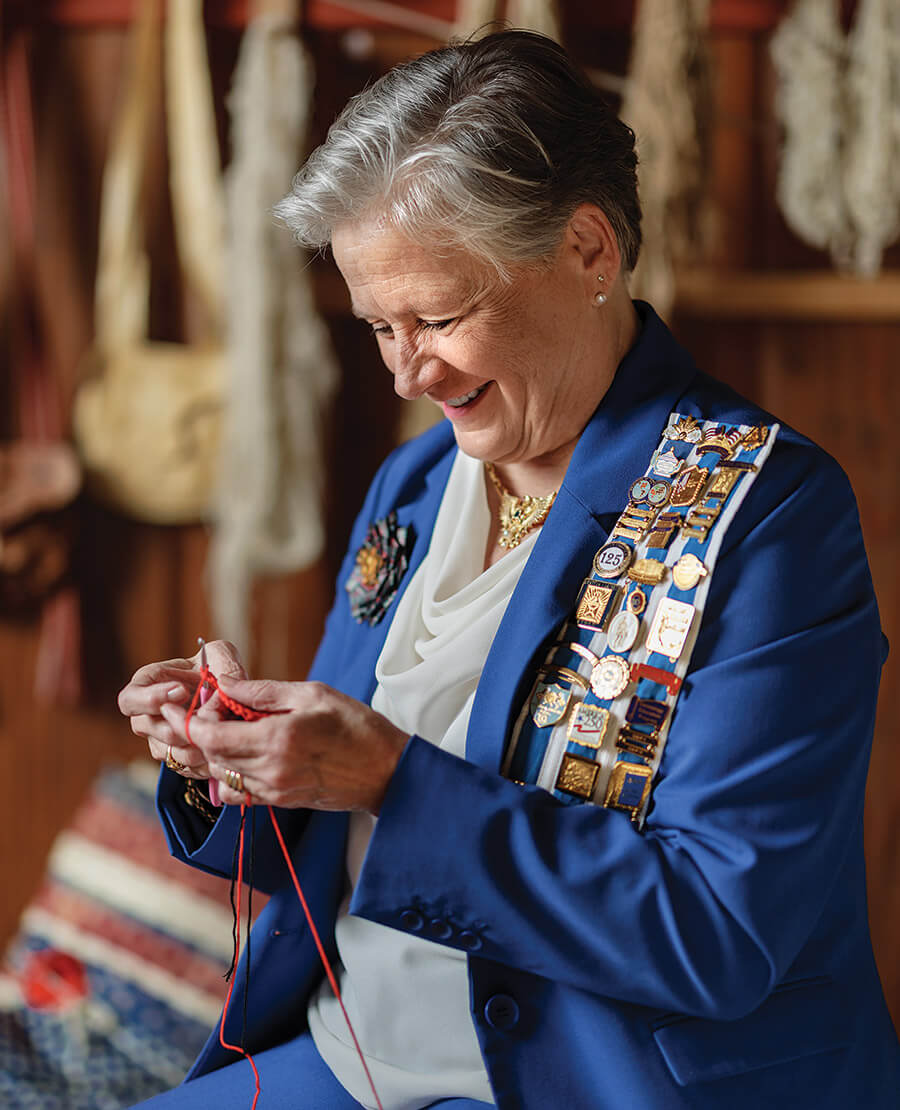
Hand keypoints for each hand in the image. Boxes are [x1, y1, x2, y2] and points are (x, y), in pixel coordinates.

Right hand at [117, 640, 247, 778]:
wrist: (231, 696)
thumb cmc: (218, 668)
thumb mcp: (221, 655)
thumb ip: (219, 664)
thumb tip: (216, 691)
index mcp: (148, 684)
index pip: (130, 698)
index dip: (151, 697)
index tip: (182, 690)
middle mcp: (147, 714)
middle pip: (143, 727)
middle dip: (174, 724)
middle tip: (202, 717)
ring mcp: (159, 739)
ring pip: (166, 750)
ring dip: (192, 744)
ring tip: (218, 731)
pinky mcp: (178, 757)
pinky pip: (184, 766)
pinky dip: (203, 760)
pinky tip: (220, 747)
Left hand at [159, 676, 409, 814]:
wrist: (387, 772)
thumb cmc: (357, 727)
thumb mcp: (314, 694)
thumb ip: (264, 691)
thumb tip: (225, 684)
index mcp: (277, 738)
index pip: (211, 736)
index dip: (195, 719)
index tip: (203, 702)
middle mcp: (270, 769)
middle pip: (211, 756)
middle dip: (202, 732)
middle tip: (214, 710)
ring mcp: (274, 790)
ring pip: (221, 775)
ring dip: (216, 753)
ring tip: (231, 729)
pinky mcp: (280, 802)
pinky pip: (239, 793)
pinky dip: (231, 774)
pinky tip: (246, 754)